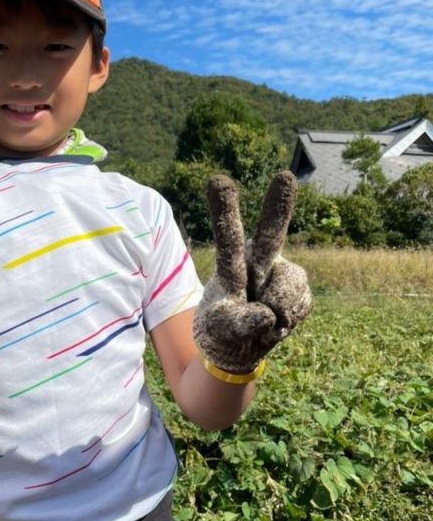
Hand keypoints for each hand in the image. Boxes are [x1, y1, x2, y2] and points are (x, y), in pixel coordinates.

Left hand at [193, 171, 311, 375]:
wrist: (241, 343)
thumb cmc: (221, 328)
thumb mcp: (219, 327)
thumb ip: (239, 322)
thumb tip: (267, 314)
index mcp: (231, 263)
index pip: (227, 236)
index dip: (224, 210)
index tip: (218, 181)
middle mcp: (258, 259)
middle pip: (271, 233)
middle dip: (279, 206)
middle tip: (285, 177)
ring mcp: (281, 271)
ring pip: (291, 284)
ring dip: (281, 309)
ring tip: (264, 319)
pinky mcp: (300, 287)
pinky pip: (302, 303)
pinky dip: (290, 319)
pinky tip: (278, 321)